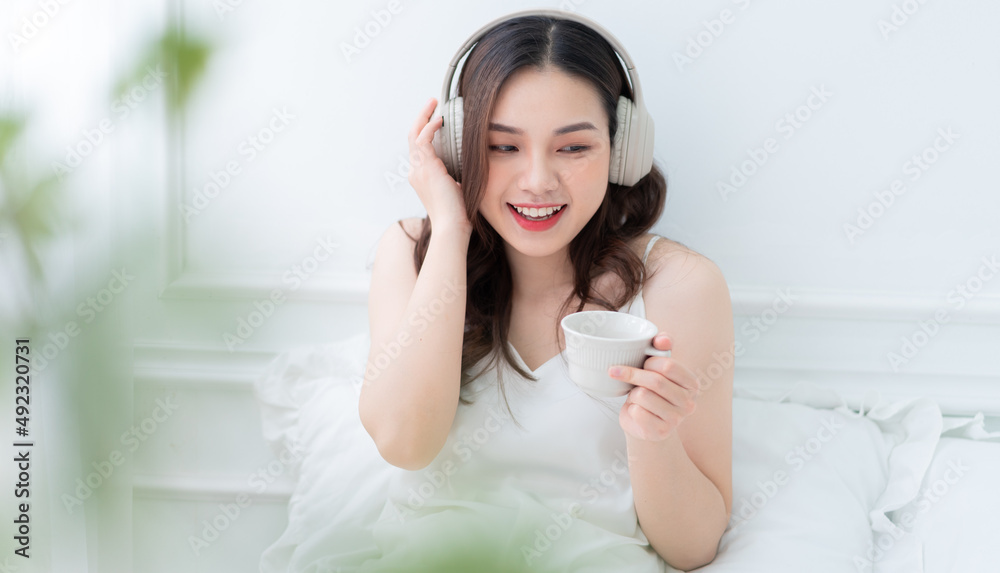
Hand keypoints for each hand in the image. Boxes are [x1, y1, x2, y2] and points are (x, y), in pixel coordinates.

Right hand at [408, 97, 470, 234]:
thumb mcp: (457, 189)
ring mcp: (418, 169)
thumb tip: (470, 166)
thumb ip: (457, 175)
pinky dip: (430, 126)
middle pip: (413, 137)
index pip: (419, 148)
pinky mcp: (426, 167)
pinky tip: (441, 120)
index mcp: (422, 177)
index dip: (426, 131)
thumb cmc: (458, 214)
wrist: (452, 226)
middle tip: (432, 103)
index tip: (437, 119)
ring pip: (414, 134)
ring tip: (434, 104)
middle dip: (422, 118)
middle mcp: (416, 172)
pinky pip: (423, 139)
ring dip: (424, 117)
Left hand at [611, 334, 701, 441]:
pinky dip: (631, 409)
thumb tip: (663, 338)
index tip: (640, 362)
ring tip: (636, 397)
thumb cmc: (651, 393)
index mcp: (692, 384)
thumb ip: (661, 349)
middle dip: (633, 375)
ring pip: (643, 396)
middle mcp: (689, 403)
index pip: (669, 366)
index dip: (649, 362)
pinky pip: (637, 412)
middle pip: (655, 381)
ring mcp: (676, 420)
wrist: (644, 425)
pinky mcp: (660, 432)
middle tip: (617, 372)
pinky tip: (637, 411)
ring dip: (633, 394)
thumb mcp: (657, 369)